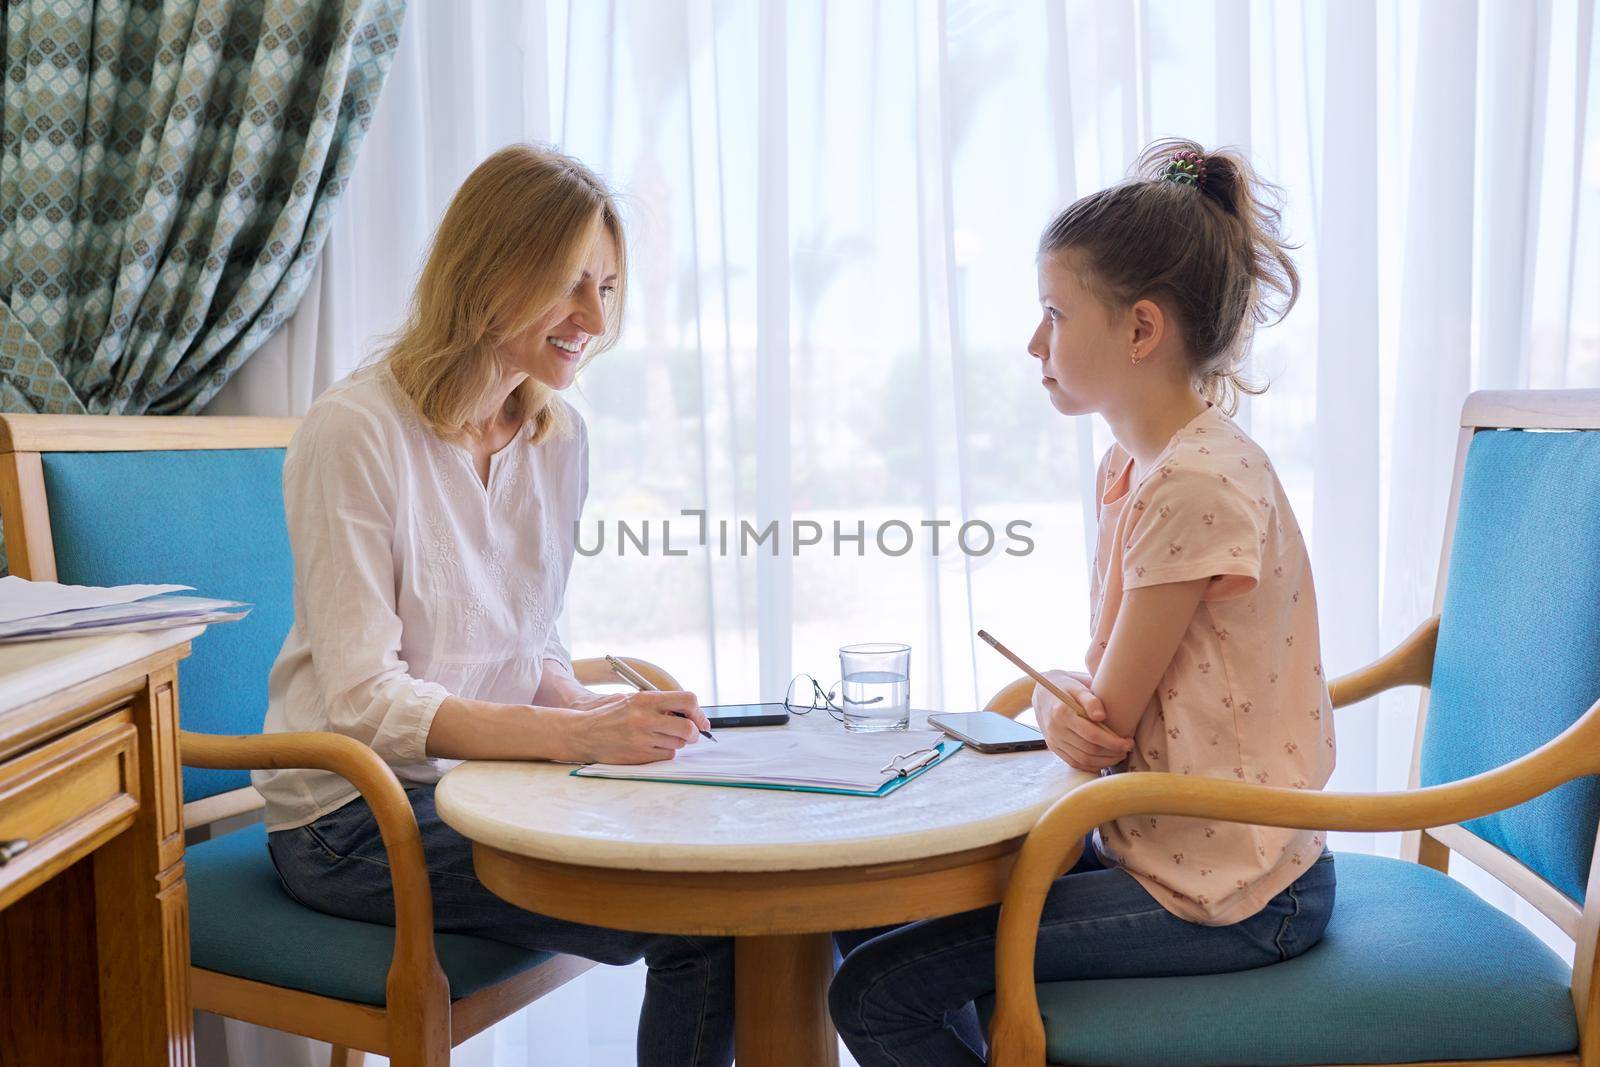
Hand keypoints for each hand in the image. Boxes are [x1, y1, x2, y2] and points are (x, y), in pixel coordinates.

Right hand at [569, 691, 709, 763]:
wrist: (583, 733)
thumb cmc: (611, 716)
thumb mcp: (633, 700)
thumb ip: (660, 704)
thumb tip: (690, 712)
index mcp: (646, 699)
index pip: (687, 700)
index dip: (699, 712)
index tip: (700, 720)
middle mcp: (645, 718)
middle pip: (688, 728)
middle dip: (694, 732)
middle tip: (691, 734)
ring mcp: (642, 739)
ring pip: (679, 744)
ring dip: (678, 742)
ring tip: (664, 737)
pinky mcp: (639, 756)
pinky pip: (666, 756)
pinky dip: (666, 752)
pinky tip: (654, 746)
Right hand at [1033, 670, 1132, 771]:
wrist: (1042, 694)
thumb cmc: (1066, 687)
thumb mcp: (1079, 687)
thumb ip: (1091, 700)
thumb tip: (1102, 716)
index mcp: (1062, 713)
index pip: (1091, 735)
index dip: (1113, 742)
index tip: (1128, 742)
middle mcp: (1055, 730)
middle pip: (1088, 750)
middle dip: (1112, 753)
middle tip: (1127, 749)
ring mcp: (1053, 741)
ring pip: (1082, 760)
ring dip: (1104, 761)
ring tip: (1119, 754)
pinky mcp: (1054, 747)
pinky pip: (1075, 763)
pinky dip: (1092, 765)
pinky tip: (1105, 759)